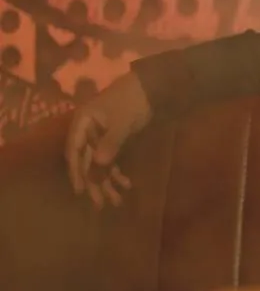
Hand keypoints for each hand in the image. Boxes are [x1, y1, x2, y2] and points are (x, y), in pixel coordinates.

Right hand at [64, 72, 152, 208]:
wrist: (153, 85)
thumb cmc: (133, 100)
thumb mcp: (122, 122)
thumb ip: (110, 143)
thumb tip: (98, 164)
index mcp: (82, 123)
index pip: (74, 152)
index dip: (76, 172)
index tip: (80, 191)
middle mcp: (88, 130)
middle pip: (87, 161)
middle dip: (94, 183)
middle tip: (100, 204)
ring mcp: (101, 135)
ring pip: (100, 163)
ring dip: (107, 181)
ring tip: (116, 201)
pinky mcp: (115, 138)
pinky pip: (112, 159)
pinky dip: (118, 172)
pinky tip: (127, 185)